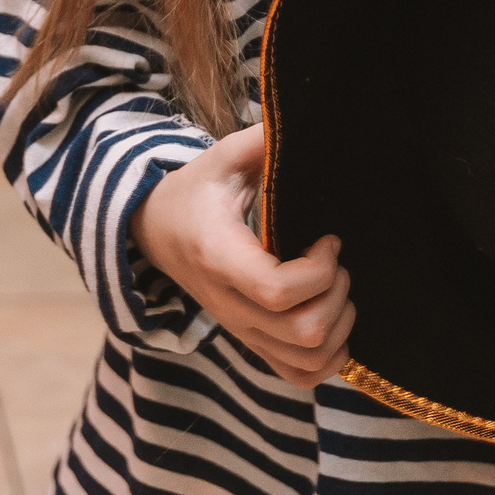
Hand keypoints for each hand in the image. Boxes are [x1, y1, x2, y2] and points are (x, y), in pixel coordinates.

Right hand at [131, 125, 354, 386]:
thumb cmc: (197, 191)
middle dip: (337, 297)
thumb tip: (311, 118)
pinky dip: (328, 357)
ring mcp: (240, 331)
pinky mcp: (252, 344)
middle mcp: (228, 305)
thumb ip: (264, 141)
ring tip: (335, 289)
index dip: (319, 271)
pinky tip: (332, 319)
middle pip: (303, 333)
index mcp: (219, 256)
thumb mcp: (223, 157)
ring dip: (339, 328)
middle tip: (336, 263)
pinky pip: (299, 376)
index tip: (329, 239)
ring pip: (307, 361)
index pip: (277, 291)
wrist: (156, 229)